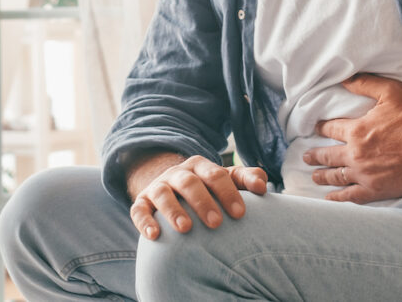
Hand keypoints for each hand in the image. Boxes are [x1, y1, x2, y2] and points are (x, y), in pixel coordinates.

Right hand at [128, 154, 267, 239]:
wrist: (171, 187)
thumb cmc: (206, 189)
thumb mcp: (225, 180)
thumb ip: (245, 178)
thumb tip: (263, 184)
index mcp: (200, 167)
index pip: (216, 175)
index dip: (228, 193)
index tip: (240, 214)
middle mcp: (178, 174)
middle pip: (189, 183)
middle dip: (203, 202)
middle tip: (216, 223)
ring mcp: (158, 187)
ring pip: (163, 194)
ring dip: (173, 210)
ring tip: (186, 228)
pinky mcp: (141, 202)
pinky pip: (138, 209)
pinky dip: (144, 221)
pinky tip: (154, 235)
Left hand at [302, 73, 401, 203]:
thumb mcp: (389, 90)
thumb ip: (364, 84)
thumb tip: (343, 79)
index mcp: (357, 130)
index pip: (330, 129)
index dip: (321, 128)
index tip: (315, 129)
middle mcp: (356, 153)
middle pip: (328, 156)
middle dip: (315, 156)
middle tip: (306, 157)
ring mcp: (365, 174)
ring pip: (336, 176)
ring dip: (323, 176)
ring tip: (314, 176)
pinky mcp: (377, 190)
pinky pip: (351, 196)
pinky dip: (338, 198)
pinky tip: (330, 198)